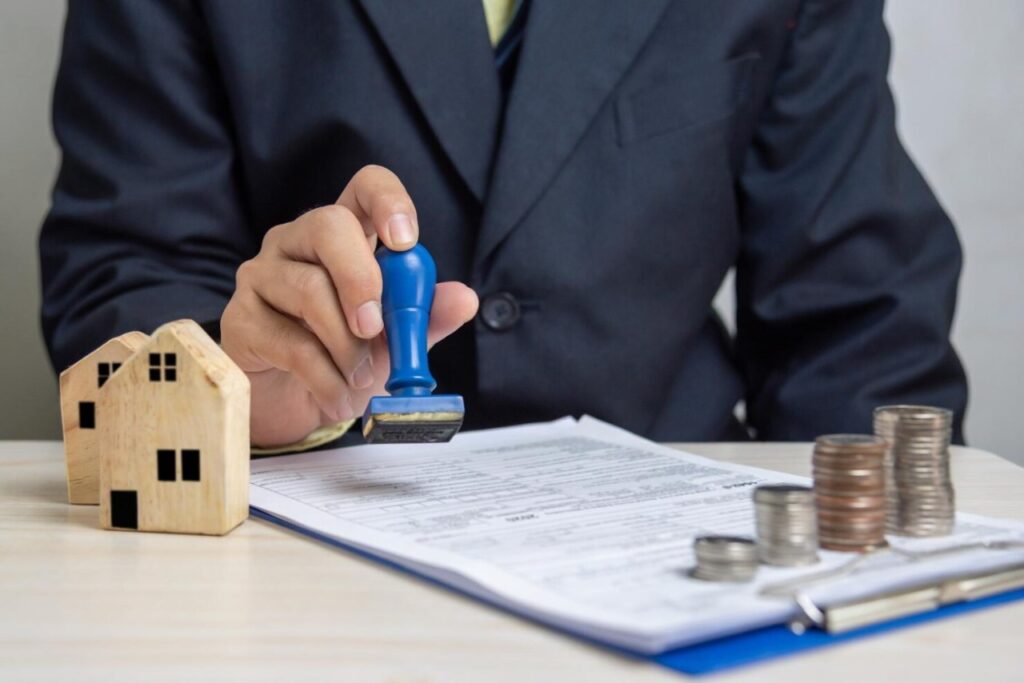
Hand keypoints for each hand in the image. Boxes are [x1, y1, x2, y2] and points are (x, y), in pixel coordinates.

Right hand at [220, 165, 478, 446]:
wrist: (297, 403)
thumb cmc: (349, 356)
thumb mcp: (396, 338)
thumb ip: (427, 316)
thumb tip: (464, 299)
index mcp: (346, 234)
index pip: (364, 187)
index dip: (387, 202)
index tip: (405, 240)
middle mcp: (298, 241)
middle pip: (328, 225)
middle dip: (361, 279)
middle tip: (376, 328)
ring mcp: (263, 274)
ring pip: (308, 289)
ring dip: (347, 345)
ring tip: (363, 378)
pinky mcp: (241, 318)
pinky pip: (289, 341)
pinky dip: (324, 376)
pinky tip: (338, 395)